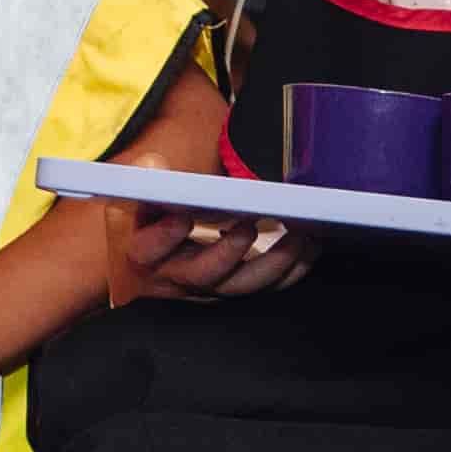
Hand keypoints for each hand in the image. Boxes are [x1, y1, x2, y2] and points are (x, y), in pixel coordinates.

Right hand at [110, 200, 315, 302]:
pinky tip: (308, 248)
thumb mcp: (142, 201)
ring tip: (296, 237)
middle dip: (229, 252)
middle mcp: (176, 276)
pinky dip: (290, 270)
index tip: (182, 217)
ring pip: (241, 286)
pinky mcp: (234, 288)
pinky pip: (265, 287)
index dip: (165, 236)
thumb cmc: (152, 221)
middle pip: (204, 274)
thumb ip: (150, 183)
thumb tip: (155, 163)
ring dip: (273, 263)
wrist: (153, 262)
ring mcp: (209, 287)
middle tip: (249, 225)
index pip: (149, 248)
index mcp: (146, 252)